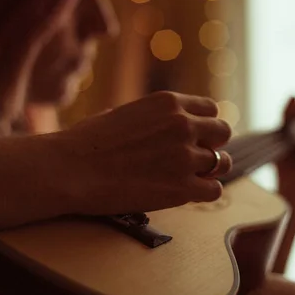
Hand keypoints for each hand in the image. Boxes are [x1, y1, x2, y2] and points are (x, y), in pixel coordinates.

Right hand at [54, 91, 231, 214]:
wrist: (71, 168)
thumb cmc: (88, 140)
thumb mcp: (125, 112)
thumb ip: (153, 117)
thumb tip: (161, 125)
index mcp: (169, 102)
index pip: (211, 109)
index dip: (204, 124)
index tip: (196, 135)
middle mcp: (183, 124)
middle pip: (223, 132)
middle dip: (212, 144)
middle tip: (196, 156)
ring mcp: (185, 157)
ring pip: (222, 162)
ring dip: (211, 169)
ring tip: (193, 176)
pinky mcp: (182, 188)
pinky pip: (215, 190)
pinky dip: (204, 192)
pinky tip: (188, 192)